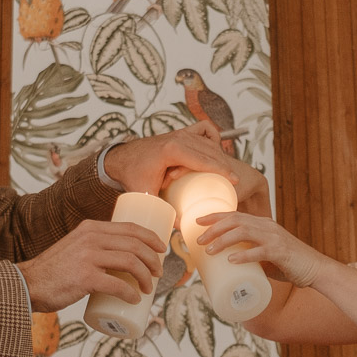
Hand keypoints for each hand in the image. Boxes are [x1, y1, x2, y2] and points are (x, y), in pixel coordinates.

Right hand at [19, 219, 167, 312]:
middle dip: (153, 259)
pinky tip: (135, 299)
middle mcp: (90, 238)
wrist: (29, 284)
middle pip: (134, 244)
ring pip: (130, 262)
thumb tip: (120, 260)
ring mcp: (88, 257)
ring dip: (146, 276)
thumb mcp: (75, 247)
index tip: (162, 249)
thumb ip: (92, 247)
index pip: (130, 228)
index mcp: (90, 228)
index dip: (151, 238)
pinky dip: (130, 293)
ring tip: (149, 287)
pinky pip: (117, 284)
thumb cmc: (54, 271)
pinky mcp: (85, 277)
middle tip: (158, 273)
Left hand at [104, 122, 270, 210]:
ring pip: (209, 142)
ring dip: (218, 156)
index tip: (234, 179)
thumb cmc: (133, 174)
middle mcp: (179, 137)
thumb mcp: (146, 194)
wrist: (122, 157)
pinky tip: (215, 150)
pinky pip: (205, 130)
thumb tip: (181, 225)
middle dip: (224, 165)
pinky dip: (213, 138)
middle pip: (210, 150)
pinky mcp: (181, 132)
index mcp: (171, 150)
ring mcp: (181, 132)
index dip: (221, 169)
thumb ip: (164, 209)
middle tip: (234, 180)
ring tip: (225, 173)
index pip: (203, 159)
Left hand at [196, 211, 331, 286]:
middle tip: (199, 239)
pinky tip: (231, 260)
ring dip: (224, 240)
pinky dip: (244, 255)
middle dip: (214, 228)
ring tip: (210, 250)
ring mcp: (275, 238)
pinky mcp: (281, 252)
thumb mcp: (266, 255)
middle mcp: (267, 227)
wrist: (315, 270)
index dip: (215, 216)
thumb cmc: (289, 264)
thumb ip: (250, 255)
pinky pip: (260, 251)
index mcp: (263, 224)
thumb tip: (227, 266)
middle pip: (235, 220)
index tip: (197, 221)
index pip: (235, 214)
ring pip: (244, 232)